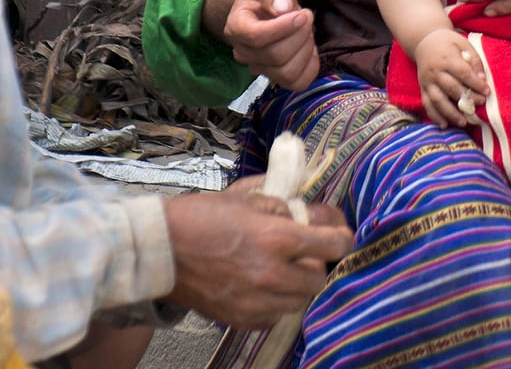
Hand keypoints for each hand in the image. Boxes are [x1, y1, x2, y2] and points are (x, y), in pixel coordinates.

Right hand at [164, 176, 353, 328]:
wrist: (162, 250)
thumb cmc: (203, 216)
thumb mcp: (249, 197)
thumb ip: (285, 204)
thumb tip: (312, 212)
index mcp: (277, 238)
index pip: (332, 244)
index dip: (341, 237)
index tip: (339, 234)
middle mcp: (272, 274)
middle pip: (319, 278)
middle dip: (316, 262)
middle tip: (302, 249)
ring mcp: (257, 302)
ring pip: (300, 300)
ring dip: (297, 284)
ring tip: (280, 266)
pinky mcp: (242, 319)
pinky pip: (276, 315)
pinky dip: (276, 301)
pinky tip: (261, 284)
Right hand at [221, 0, 319, 89]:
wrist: (264, 8)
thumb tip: (282, 8)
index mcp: (236, 26)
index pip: (255, 37)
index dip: (283, 27)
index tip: (303, 13)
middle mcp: (242, 52)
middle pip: (274, 56)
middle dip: (299, 35)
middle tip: (307, 15)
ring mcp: (259, 68)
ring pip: (285, 73)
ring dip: (305, 50)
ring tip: (307, 30)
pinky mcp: (277, 78)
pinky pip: (297, 83)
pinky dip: (310, 66)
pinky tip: (309, 47)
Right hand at [414, 30, 488, 128]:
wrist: (423, 41)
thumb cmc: (448, 43)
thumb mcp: (462, 43)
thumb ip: (473, 60)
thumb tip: (482, 78)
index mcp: (447, 59)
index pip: (463, 73)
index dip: (476, 83)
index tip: (487, 91)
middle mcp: (435, 71)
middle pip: (451, 88)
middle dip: (466, 98)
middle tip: (479, 105)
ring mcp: (427, 81)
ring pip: (438, 99)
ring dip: (450, 112)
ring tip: (463, 122)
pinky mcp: (422, 88)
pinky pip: (427, 104)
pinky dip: (434, 115)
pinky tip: (444, 125)